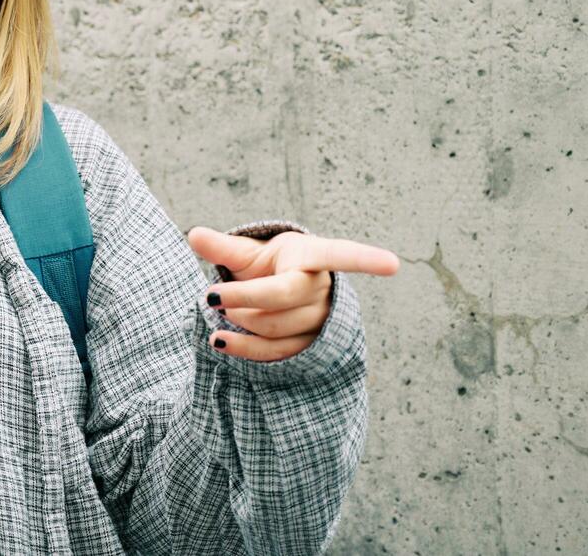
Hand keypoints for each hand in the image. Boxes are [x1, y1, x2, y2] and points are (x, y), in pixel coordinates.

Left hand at [185, 225, 398, 361]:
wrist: (274, 293)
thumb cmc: (264, 265)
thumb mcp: (245, 252)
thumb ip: (221, 246)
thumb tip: (193, 235)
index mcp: (311, 255)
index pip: (341, 255)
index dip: (366, 259)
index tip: (394, 264)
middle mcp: (322, 287)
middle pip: (283, 297)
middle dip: (242, 298)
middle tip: (211, 295)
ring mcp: (319, 320)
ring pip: (276, 327)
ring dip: (240, 320)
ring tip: (221, 309)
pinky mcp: (307, 347)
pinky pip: (275, 353)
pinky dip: (243, 348)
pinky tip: (219, 341)